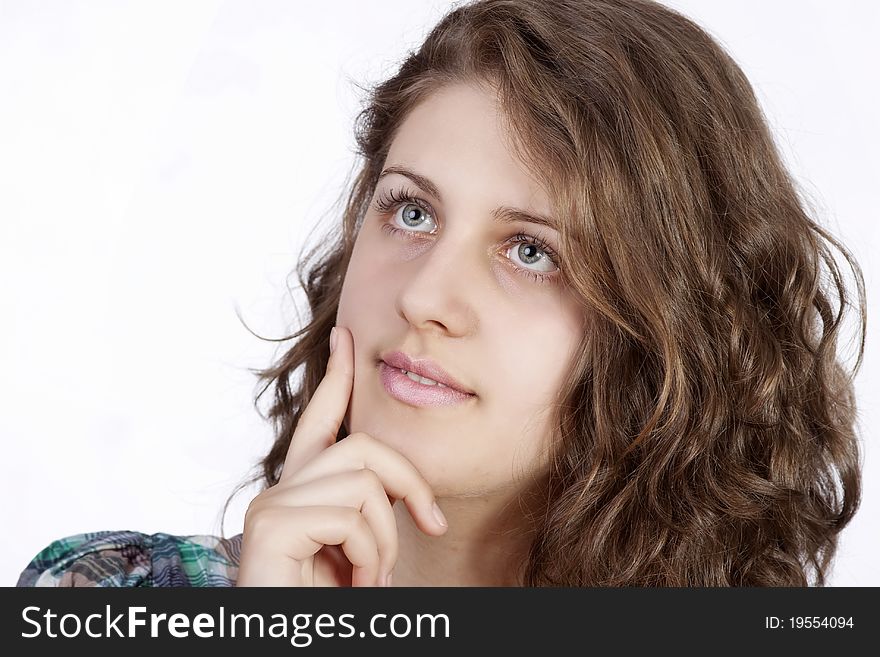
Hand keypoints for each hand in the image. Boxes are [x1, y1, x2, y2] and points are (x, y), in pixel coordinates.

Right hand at [235, 326, 448, 586]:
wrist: (293, 637)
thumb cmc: (328, 605)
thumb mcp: (361, 552)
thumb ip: (368, 512)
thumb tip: (399, 488)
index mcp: (304, 493)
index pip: (321, 422)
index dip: (337, 378)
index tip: (348, 338)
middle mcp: (281, 490)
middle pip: (365, 445)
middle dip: (410, 483)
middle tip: (428, 525)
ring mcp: (272, 505)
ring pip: (365, 482)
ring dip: (387, 541)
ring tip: (370, 580)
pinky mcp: (272, 524)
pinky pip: (351, 513)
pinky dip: (371, 556)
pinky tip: (353, 586)